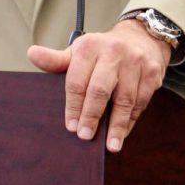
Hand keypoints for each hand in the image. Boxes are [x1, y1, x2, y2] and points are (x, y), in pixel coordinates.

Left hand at [28, 20, 169, 150]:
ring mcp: (135, 62)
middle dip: (92, 115)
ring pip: (125, 99)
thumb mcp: (79, 52)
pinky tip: (122, 134)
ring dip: (117, 125)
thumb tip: (31, 54)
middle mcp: (113, 52)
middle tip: (85, 136)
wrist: (140, 38)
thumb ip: (56, 60)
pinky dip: (131, 121)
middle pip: (100, 89)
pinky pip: (141, 102)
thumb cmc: (102, 51)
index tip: (71, 126)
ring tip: (111, 146)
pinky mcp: (152, 74)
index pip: (77, 80)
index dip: (73, 105)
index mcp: (90, 46)